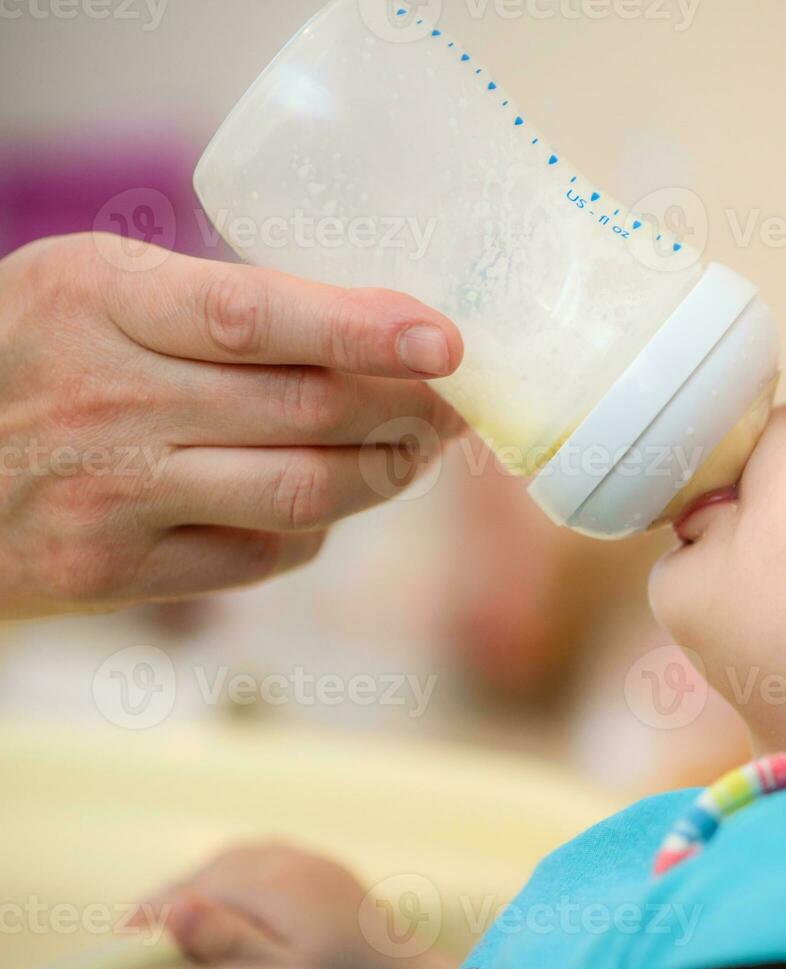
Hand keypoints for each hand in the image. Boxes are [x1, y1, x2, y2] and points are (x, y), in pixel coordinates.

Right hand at [0, 233, 465, 617]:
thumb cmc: (27, 355)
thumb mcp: (93, 289)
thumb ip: (215, 303)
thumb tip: (376, 324)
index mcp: (99, 299)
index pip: (255, 316)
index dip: (365, 329)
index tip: (446, 340)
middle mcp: (105, 399)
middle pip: (305, 413)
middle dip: (407, 410)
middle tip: (454, 403)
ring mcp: (106, 496)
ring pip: (301, 494)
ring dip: (382, 474)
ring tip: (414, 451)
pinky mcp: (107, 573)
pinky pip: (258, 557)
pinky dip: (313, 531)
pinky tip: (326, 502)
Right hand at [132, 841, 454, 968]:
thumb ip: (226, 941)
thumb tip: (175, 910)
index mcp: (278, 881)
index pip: (197, 887)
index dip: (155, 912)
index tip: (122, 937)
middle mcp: (295, 859)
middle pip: (214, 869)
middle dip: (174, 896)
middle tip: (133, 931)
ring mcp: (312, 859)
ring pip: (237, 859)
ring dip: (201, 882)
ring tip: (168, 917)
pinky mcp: (322, 867)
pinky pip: (264, 857)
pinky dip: (233, 874)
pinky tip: (220, 898)